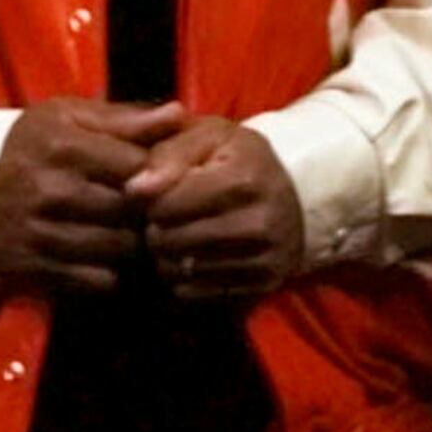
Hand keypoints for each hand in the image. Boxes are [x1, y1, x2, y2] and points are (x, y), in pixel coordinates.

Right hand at [0, 99, 184, 292]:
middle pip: (131, 211)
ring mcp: (40, 233)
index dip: (161, 175)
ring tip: (136, 233)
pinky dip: (111, 272)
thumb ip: (126, 118)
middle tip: (157, 211)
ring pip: (118, 249)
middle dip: (151, 212)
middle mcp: (51, 191)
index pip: (138, 167)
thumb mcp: (69, 117)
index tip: (165, 178)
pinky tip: (109, 257)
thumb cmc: (28, 144)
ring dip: (135, 244)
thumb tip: (180, 114)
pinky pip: (95, 280)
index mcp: (64, 146)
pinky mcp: (32, 268)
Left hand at [129, 116, 305, 299]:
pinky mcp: (261, 287)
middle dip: (154, 230)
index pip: (167, 204)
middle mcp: (258, 223)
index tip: (152, 194)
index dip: (148, 200)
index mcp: (243, 178)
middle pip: (171, 240)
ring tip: (171, 238)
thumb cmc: (239, 159)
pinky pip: (198, 295)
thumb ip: (169, 153)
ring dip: (165, 257)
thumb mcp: (209, 136)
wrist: (296, 198)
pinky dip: (183, 280)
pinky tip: (187, 259)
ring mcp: (263, 259)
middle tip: (158, 219)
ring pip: (181, 271)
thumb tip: (135, 189)